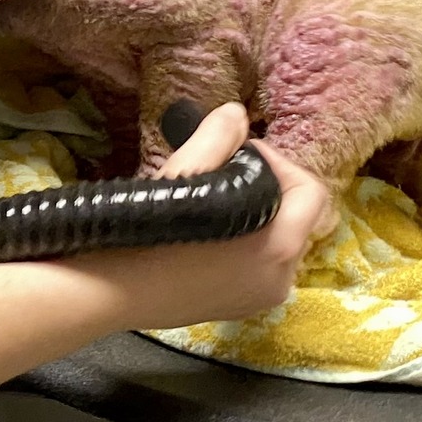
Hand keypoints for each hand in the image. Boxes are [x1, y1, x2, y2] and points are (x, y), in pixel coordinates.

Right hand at [69, 102, 338, 333]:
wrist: (110, 291)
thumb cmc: (149, 234)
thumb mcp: (184, 175)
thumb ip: (218, 138)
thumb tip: (237, 113)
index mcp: (278, 246)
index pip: (311, 192)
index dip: (279, 162)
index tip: (239, 153)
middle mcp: (280, 278)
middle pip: (299, 216)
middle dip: (271, 187)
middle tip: (227, 169)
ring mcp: (262, 298)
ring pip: (281, 240)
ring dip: (259, 214)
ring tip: (216, 198)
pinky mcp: (241, 308)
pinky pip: (262, 264)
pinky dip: (248, 242)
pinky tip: (210, 231)